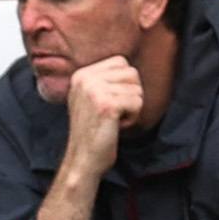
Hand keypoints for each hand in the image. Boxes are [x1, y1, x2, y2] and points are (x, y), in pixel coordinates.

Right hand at [62, 55, 143, 180]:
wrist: (83, 157)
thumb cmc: (93, 130)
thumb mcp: (89, 97)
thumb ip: (104, 79)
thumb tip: (130, 68)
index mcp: (80, 74)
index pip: (121, 61)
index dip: (125, 83)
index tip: (110, 101)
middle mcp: (84, 79)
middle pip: (132, 73)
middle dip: (131, 94)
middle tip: (115, 111)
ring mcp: (94, 91)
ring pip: (137, 89)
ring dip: (132, 107)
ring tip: (114, 119)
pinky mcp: (106, 105)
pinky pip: (137, 103)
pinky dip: (133, 117)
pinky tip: (117, 125)